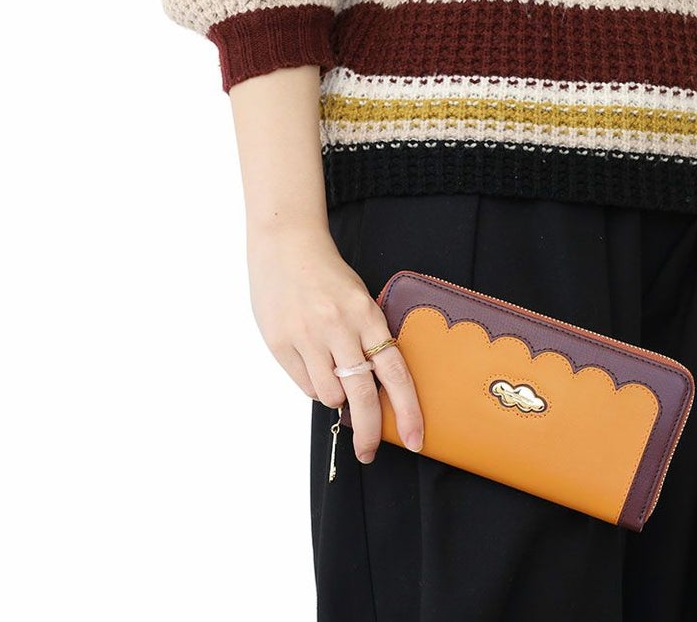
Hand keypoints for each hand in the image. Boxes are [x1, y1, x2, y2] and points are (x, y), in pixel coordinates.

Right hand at [245, 220, 423, 462]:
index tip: (415, 440)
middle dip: (368, 432)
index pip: (395, 373)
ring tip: (332, 374)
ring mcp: (308, 336)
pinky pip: (304, 384)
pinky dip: (313, 385)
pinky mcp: (281, 342)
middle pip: (361, 395)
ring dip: (336, 398)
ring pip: (329, 395)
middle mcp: (339, 327)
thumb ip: (367, 342)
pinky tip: (311, 363)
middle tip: (368, 453)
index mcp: (367, 315)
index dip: (407, 411)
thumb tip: (370, 394)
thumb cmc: (328, 277)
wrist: (285, 244)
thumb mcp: (360, 302)